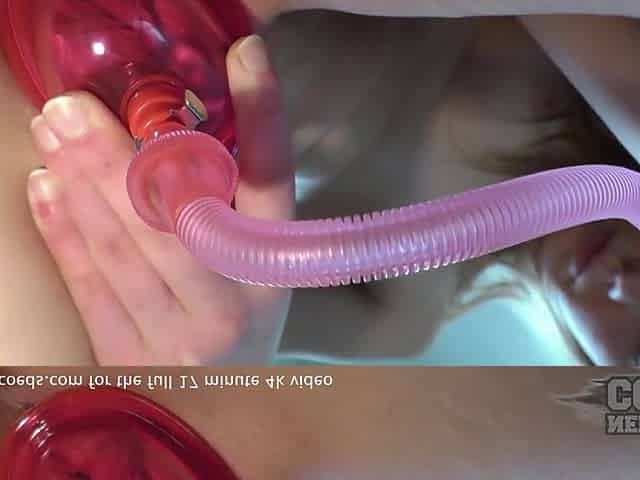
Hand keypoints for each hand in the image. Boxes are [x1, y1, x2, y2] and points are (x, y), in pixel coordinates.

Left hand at [27, 35, 293, 364]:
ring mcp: (182, 336)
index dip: (264, 115)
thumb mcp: (259, 260)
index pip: (273, 181)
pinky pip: (92, 288)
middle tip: (73, 104)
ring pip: (123, 248)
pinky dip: (64, 235)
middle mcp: (235, 300)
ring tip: (52, 132)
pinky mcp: (133, 357)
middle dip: (118, 157)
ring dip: (81, 184)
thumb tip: (185, 125)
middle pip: (175, 217)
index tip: (247, 54)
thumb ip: (235, 203)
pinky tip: (44, 190)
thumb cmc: (243, 314)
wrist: (228, 401)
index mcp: (274, 264)